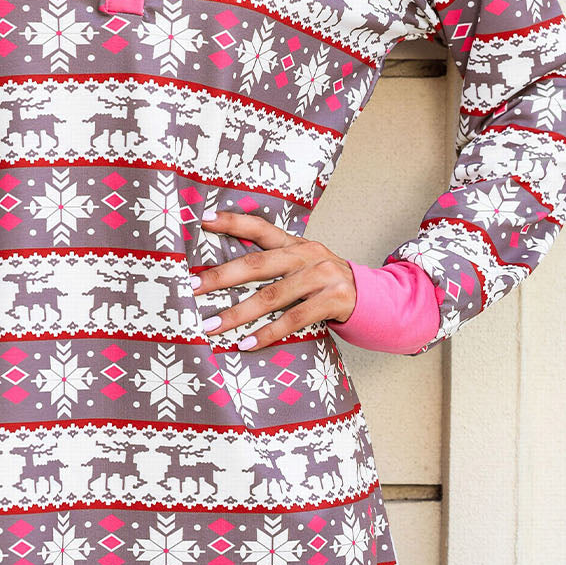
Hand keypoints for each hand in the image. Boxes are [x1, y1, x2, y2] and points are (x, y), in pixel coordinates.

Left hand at [192, 211, 356, 349]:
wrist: (373, 297)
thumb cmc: (325, 283)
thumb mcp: (303, 264)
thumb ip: (274, 262)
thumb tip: (225, 272)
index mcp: (296, 243)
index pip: (260, 227)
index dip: (232, 222)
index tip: (202, 221)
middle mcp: (307, 255)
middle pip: (257, 264)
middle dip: (221, 276)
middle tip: (192, 287)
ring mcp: (321, 277)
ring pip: (271, 296)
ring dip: (238, 314)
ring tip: (212, 326)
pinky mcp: (332, 301)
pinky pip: (293, 320)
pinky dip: (267, 334)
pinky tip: (246, 343)